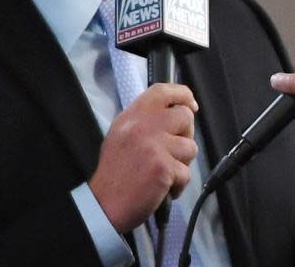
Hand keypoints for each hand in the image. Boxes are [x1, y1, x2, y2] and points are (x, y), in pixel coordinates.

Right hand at [89, 83, 197, 232]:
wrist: (103, 204)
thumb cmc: (114, 172)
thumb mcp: (121, 134)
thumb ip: (145, 121)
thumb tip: (176, 112)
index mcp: (133, 116)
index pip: (163, 91)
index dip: (182, 94)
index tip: (191, 105)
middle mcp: (144, 126)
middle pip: (185, 117)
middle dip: (186, 134)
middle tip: (174, 150)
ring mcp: (155, 145)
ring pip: (190, 147)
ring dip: (182, 163)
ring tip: (164, 173)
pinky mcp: (164, 167)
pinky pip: (186, 173)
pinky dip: (179, 184)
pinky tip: (164, 189)